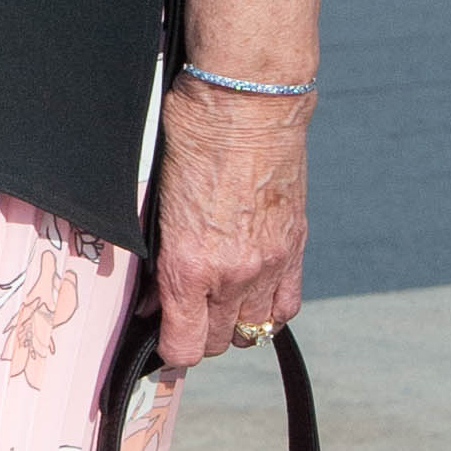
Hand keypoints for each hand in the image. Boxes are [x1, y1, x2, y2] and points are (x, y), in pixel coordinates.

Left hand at [150, 74, 309, 365]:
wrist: (245, 100)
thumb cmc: (190, 135)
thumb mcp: (156, 198)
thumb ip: (159, 256)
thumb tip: (156, 292)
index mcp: (190, 265)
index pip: (184, 345)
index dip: (167, 349)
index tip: (157, 336)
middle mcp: (234, 274)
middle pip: (219, 342)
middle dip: (196, 334)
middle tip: (180, 313)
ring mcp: (271, 263)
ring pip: (255, 330)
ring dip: (234, 324)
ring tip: (215, 303)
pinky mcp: (295, 246)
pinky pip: (286, 304)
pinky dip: (268, 307)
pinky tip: (252, 292)